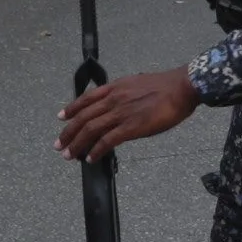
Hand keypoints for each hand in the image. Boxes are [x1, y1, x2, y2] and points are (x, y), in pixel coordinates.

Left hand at [59, 69, 198, 161]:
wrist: (182, 88)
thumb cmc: (165, 86)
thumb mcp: (137, 84)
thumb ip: (123, 94)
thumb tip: (118, 104)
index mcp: (115, 88)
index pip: (86, 99)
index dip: (71, 109)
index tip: (61, 118)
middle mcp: (114, 99)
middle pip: (83, 117)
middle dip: (68, 132)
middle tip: (59, 144)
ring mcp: (122, 113)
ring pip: (91, 129)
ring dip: (77, 144)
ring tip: (69, 155)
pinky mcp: (132, 127)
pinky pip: (108, 141)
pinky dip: (96, 150)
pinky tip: (91, 158)